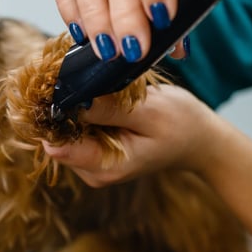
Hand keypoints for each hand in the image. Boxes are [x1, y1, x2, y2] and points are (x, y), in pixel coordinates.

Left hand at [42, 84, 217, 186]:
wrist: (200, 140)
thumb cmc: (181, 124)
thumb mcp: (149, 112)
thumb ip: (108, 110)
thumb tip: (66, 101)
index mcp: (104, 166)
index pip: (55, 143)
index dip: (52, 112)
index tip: (62, 85)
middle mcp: (91, 170)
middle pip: (56, 134)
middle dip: (67, 105)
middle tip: (90, 80)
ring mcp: (90, 162)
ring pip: (64, 128)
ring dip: (77, 105)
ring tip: (103, 90)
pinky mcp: (93, 150)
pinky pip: (76, 126)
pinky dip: (85, 109)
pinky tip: (104, 99)